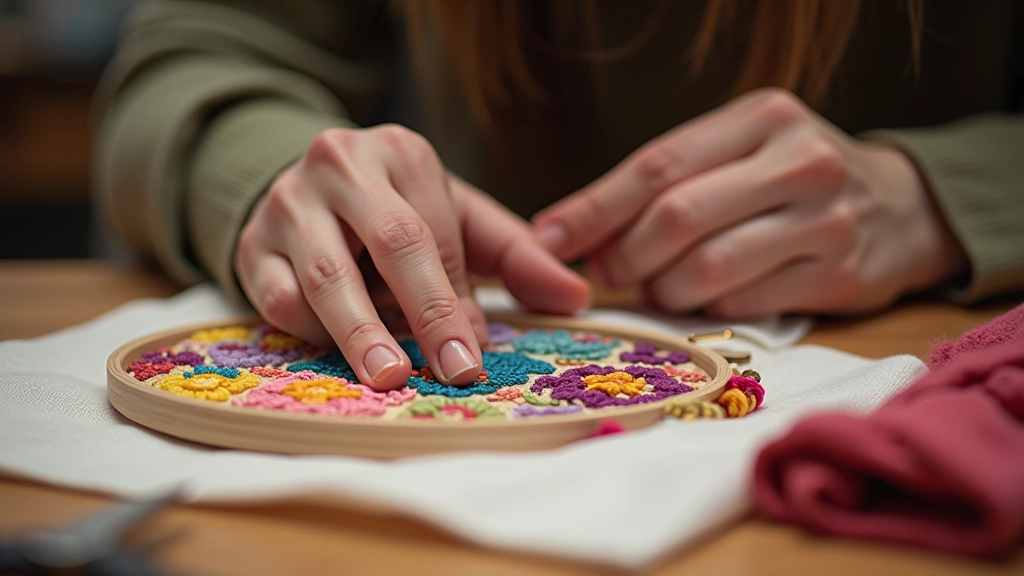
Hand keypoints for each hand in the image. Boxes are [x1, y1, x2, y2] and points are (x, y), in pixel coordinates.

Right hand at [236, 124, 589, 389]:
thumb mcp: (456, 220)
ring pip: (327, 275)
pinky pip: (280, 299)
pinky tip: (341, 349)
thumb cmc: (393, 213)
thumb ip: (516, 255)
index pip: (436, 230)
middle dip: (427, 312)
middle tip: (451, 369)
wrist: (305, 194)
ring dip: (361, 332)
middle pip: (391, 242)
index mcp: (401, 152)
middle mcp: (341, 165)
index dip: (457, 297)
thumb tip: (577, 295)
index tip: (476, 354)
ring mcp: (289, 203)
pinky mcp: (253, 246)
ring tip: (389, 377)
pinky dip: (313, 332)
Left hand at [533, 88, 966, 317]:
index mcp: (762, 118)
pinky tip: (703, 298)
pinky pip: (742, 302)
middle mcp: (799, 161)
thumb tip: (572, 230)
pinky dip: (706, 307)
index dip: (593, 208)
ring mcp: (825, 221)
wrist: (899, 209)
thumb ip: (665, 182)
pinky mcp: (838, 276)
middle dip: (624, 254)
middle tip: (604, 272)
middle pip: (677, 217)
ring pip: (706, 269)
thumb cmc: (792, 179)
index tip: (548, 238)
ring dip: (661, 289)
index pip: (657, 166)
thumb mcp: (736, 153)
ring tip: (654, 287)